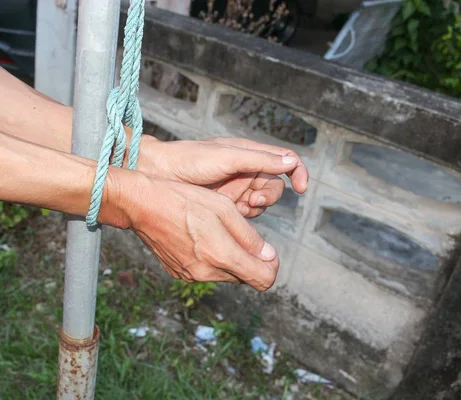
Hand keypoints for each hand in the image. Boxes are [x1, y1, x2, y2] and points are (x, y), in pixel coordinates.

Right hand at [99, 169, 279, 290]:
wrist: (143, 205)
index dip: (271, 267)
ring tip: (218, 232)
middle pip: (245, 278)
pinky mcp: (178, 273)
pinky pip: (206, 272)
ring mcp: (190, 275)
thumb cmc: (185, 200)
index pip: (263, 280)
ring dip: (230, 259)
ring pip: (225, 275)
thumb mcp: (224, 209)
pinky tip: (201, 238)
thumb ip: (249, 236)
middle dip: (250, 261)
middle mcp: (206, 272)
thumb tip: (268, 256)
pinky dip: (211, 260)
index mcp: (221, 255)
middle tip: (242, 236)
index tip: (268, 252)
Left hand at [137, 136, 308, 217]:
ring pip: (260, 203)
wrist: (159, 174)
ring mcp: (234, 188)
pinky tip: (232, 213)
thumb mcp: (227, 157)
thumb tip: (292, 162)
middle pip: (273, 186)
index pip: (284, 160)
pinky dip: (243, 216)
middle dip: (268, 195)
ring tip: (240, 207)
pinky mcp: (223, 205)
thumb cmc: (190, 159)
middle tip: (253, 200)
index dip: (297, 172)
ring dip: (255, 207)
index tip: (301, 188)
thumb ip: (260, 160)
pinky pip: (244, 215)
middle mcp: (244, 170)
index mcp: (248, 153)